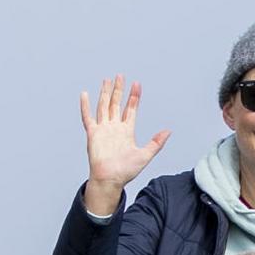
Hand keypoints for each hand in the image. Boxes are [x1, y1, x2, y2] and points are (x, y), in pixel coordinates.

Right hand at [79, 76, 170, 213]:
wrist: (111, 179)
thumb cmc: (126, 170)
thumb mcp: (145, 154)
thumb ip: (156, 142)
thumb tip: (168, 131)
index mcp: (126, 131)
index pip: (130, 109)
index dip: (134, 97)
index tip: (137, 84)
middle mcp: (114, 127)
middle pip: (116, 104)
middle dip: (119, 90)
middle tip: (120, 76)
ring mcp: (102, 129)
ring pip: (103, 106)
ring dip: (105, 93)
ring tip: (107, 80)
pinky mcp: (92, 134)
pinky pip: (87, 117)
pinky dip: (85, 106)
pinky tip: (85, 94)